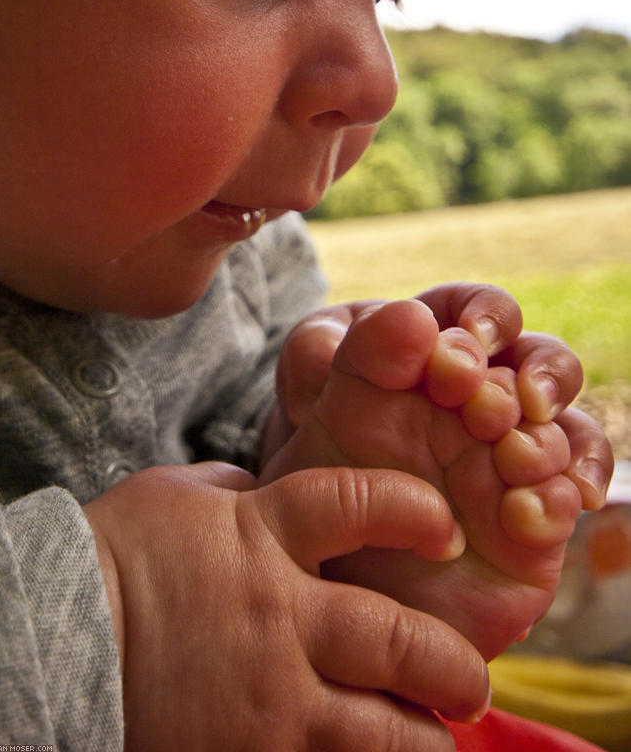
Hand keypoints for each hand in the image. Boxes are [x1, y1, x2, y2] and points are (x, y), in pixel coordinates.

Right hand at [85, 463, 489, 751]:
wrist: (48, 633)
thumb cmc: (114, 553)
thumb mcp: (180, 496)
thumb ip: (240, 492)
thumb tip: (271, 492)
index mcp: (261, 536)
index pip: (359, 505)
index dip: (414, 510)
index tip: (444, 526)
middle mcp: (279, 617)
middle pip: (398, 638)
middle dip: (450, 663)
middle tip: (469, 678)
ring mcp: (266, 697)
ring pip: (380, 732)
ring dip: (424, 740)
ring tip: (439, 741)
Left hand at [270, 283, 611, 510]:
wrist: (328, 563)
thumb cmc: (320, 466)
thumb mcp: (304, 405)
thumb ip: (323, 351)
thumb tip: (402, 319)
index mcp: (438, 356)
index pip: (480, 311)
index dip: (485, 316)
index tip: (466, 340)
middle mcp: (487, 401)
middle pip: (544, 362)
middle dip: (531, 376)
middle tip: (486, 408)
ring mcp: (515, 459)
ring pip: (570, 428)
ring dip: (550, 438)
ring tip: (512, 459)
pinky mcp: (535, 519)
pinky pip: (569, 497)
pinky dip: (561, 498)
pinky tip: (523, 514)